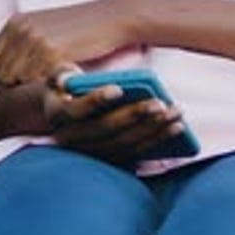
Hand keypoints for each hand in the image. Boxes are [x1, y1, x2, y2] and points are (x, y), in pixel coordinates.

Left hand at [0, 0, 134, 84]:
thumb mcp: (41, 28)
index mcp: (15, 23)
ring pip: (14, 80)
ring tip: (48, 84)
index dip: (3, 78)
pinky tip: (60, 82)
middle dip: (13, 86)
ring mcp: (34, 39)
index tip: (22, 83)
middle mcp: (20, 29)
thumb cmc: (78, 27)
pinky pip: (35, 80)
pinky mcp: (51, 51)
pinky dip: (44, 86)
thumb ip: (13, 44)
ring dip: (29, 88)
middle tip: (36, 87)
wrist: (111, 16)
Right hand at [44, 79, 183, 165]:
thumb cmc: (64, 88)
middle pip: (106, 129)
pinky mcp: (110, 160)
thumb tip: (67, 79)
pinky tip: (177, 127)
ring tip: (176, 112)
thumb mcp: (56, 76)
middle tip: (160, 102)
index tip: (118, 88)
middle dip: (134, 116)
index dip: (96, 100)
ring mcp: (92, 153)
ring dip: (153, 129)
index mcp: (57, 116)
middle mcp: (72, 140)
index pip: (76, 110)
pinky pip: (136, 152)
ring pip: (124, 144)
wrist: (61, 114)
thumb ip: (60, 73)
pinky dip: (158, 141)